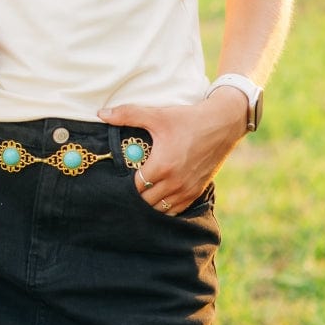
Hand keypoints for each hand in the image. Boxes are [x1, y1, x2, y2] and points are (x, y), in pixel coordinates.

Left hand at [99, 93, 247, 213]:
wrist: (223, 123)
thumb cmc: (188, 119)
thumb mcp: (157, 115)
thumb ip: (127, 115)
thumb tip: (101, 114)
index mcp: (162, 167)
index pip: (135, 188)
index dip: (124, 187)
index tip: (119, 180)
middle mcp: (175, 183)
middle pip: (146, 203)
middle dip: (135, 197)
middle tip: (128, 188)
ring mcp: (188, 190)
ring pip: (161, 209)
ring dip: (150, 204)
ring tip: (141, 193)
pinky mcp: (197, 191)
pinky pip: (176, 210)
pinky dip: (165, 207)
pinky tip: (159, 197)